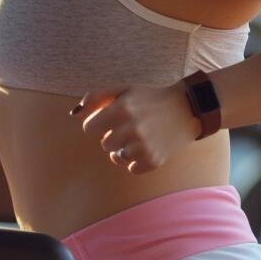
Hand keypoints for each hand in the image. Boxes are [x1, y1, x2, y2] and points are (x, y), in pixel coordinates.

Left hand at [72, 82, 199, 173]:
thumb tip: (74, 113)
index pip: (89, 129)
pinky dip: (137, 161)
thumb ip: (96, 97)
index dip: (97, 125)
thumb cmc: (149, 99)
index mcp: (121, 108)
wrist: (186, 109)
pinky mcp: (154, 161)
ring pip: (117, 158)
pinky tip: (147, 147)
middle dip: (113, 136)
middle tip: (130, 127)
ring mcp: (143, 146)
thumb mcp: (123, 90)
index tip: (109, 120)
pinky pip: (132, 169)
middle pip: (104, 144)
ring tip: (139, 137)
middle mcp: (132, 128)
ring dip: (124, 149)